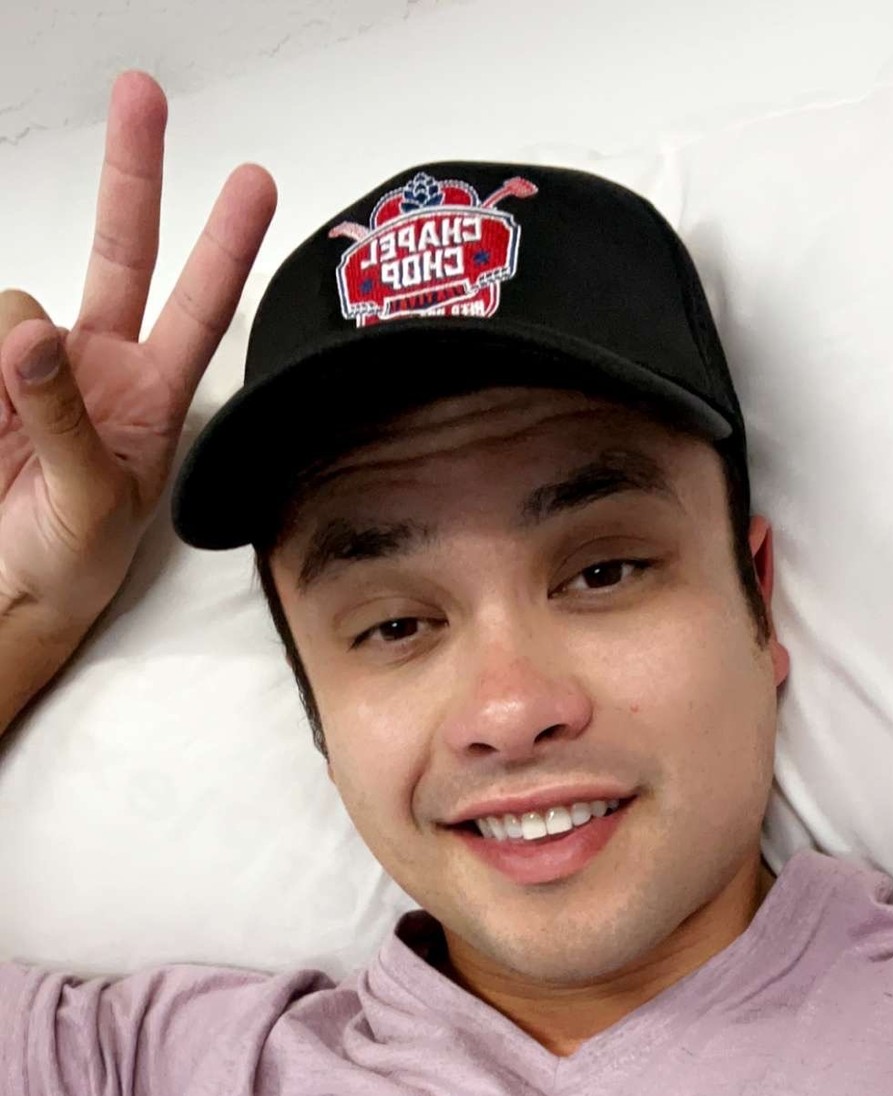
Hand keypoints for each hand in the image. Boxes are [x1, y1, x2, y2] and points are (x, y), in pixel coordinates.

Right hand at [0, 71, 276, 633]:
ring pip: (17, 304)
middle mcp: (100, 366)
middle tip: (142, 94)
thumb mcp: (90, 501)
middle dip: (131, 171)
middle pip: (122, 248)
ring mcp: (37, 365)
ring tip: (6, 435)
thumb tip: (34, 339)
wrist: (9, 593)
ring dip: (8, 359)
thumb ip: (64, 416)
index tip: (256, 182)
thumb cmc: (71, 564)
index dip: (226, 245)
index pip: (200, 308)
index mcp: (154, 400)